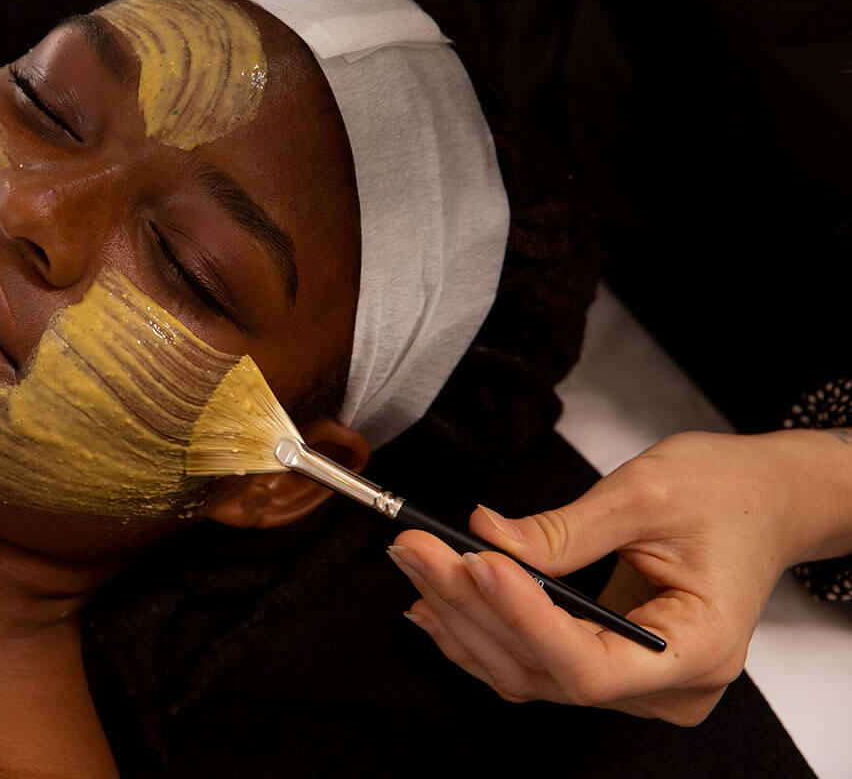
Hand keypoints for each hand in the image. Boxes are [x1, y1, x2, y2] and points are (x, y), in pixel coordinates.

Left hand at [387, 429, 851, 724]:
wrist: (763, 500)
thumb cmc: (726, 493)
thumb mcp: (647, 493)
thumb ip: (564, 529)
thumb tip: (485, 536)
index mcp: (698, 647)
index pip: (592, 664)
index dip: (523, 619)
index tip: (473, 565)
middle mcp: (668, 684)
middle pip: (546, 668)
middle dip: (469, 607)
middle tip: (413, 549)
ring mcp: (637, 683)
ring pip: (528, 672)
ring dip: (461, 618)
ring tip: (413, 562)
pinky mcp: (608, 664)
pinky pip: (533, 662)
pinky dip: (480, 630)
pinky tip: (435, 598)